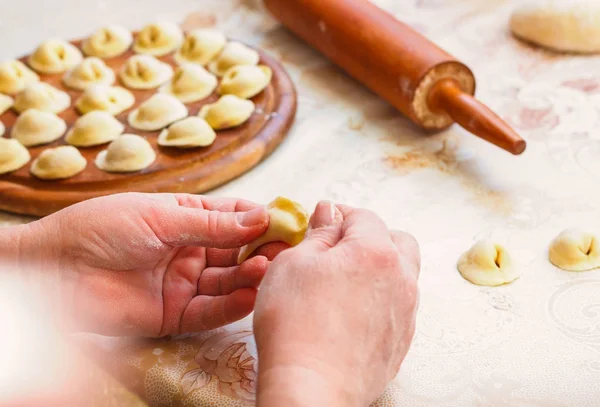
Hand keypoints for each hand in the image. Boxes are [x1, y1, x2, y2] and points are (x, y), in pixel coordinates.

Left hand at [7, 193, 270, 336]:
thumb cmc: (102, 228)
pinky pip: (210, 311)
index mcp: (187, 218)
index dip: (261, 219)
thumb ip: (211, 224)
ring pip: (228, 281)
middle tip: (285, 250)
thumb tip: (261, 218)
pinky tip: (249, 295)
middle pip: (238, 251)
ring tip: (267, 270)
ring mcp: (184, 283)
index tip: (288, 222)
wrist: (55, 269)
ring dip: (250, 276)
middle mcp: (191, 250)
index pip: (234, 218)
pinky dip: (231, 306)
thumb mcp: (160, 216)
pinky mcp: (175, 314)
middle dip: (262, 250)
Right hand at [254, 202, 419, 405]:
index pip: (364, 217)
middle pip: (397, 241)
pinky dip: (380, 298)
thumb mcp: (293, 263)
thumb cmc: (295, 323)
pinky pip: (398, 306)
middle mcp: (401, 279)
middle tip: (339, 246)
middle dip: (371, 236)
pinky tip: (351, 310)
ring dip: (378, 267)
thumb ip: (318, 233)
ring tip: (344, 280)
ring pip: (402, 274)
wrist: (311, 387)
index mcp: (375, 252)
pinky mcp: (401, 341)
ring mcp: (406, 313)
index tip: (322, 219)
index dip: (340, 214)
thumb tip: (328, 212)